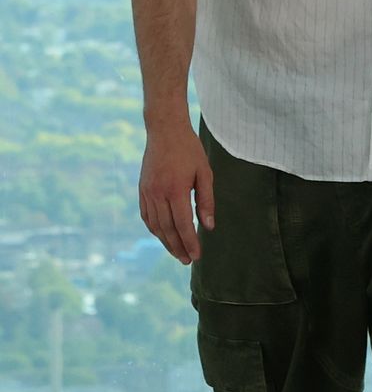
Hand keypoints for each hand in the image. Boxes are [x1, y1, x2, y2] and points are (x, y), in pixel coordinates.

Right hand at [139, 123, 214, 264]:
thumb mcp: (204, 173)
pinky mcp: (142, 190)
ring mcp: (147, 192)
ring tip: (177, 253)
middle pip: (167, 229)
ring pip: (155, 225)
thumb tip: (208, 226)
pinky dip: (154, 229)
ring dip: (166, 242)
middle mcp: (158, 194)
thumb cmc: (189, 150)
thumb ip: (206, 201)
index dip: (190, 242)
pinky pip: (147, 216)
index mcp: (176, 190)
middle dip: (178, 247)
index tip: (197, 256)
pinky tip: (163, 236)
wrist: (164, 130)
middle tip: (187, 260)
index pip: (183, 224)